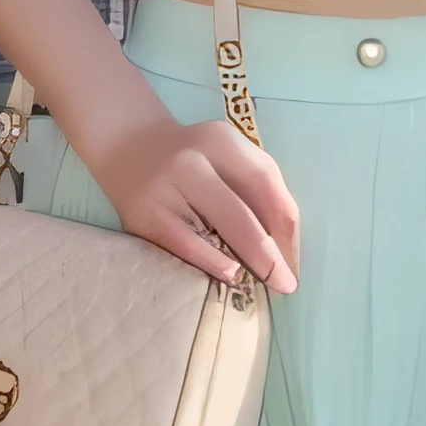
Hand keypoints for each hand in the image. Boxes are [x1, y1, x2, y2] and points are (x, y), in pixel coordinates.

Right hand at [90, 106, 300, 294]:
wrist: (129, 147)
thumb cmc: (195, 158)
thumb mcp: (228, 155)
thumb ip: (259, 188)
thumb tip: (285, 246)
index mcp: (220, 140)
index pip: (264, 182)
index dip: (285, 224)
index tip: (295, 257)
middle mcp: (190, 162)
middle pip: (240, 215)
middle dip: (268, 256)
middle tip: (286, 284)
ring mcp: (162, 189)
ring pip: (212, 236)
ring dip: (242, 264)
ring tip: (262, 283)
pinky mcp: (142, 217)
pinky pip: (184, 248)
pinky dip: (210, 265)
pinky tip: (228, 274)